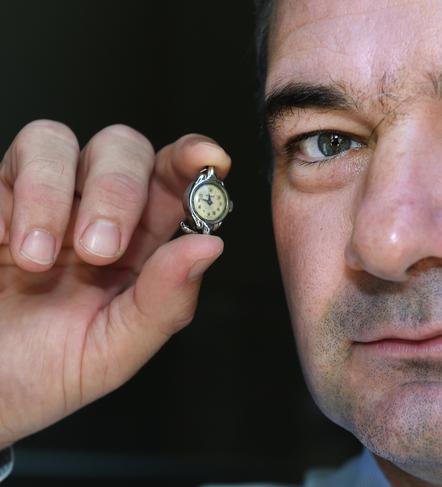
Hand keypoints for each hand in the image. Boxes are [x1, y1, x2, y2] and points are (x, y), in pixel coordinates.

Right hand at [0, 120, 230, 447]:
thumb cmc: (41, 372)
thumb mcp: (114, 351)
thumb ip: (165, 301)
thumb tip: (209, 247)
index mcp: (139, 245)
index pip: (172, 183)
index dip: (191, 161)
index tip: (209, 160)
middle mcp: (93, 212)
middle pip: (122, 148)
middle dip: (117, 188)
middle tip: (97, 249)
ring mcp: (40, 202)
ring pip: (55, 139)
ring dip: (51, 193)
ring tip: (35, 260)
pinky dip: (5, 204)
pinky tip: (1, 245)